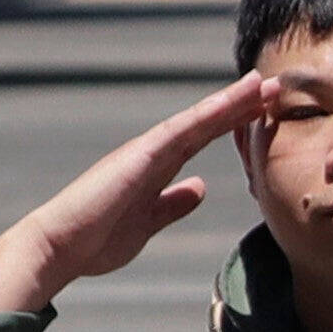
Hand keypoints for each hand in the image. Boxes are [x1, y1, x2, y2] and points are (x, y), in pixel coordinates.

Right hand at [0, 72, 278, 321]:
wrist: (58, 248)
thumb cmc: (96, 240)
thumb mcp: (148, 222)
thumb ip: (173, 204)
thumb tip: (200, 188)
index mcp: (155, 168)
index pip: (201, 139)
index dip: (232, 123)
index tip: (263, 111)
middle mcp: (151, 153)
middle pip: (204, 124)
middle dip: (239, 106)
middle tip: (274, 86)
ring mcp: (144, 152)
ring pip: (196, 120)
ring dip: (229, 101)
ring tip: (262, 82)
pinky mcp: (138, 158)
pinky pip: (179, 132)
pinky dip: (206, 115)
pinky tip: (230, 102)